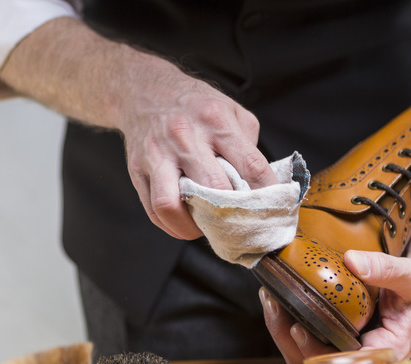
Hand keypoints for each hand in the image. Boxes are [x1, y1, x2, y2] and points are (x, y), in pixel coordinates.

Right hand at [118, 76, 277, 239]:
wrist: (144, 89)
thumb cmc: (192, 104)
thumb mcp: (230, 109)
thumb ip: (247, 144)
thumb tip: (260, 185)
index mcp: (216, 119)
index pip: (250, 166)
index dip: (266, 195)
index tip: (272, 210)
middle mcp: (185, 136)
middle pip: (214, 188)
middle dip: (230, 214)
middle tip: (239, 224)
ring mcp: (158, 154)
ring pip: (172, 204)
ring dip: (193, 226)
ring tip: (205, 228)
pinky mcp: (138, 169)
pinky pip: (154, 209)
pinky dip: (172, 225)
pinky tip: (185, 224)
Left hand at [260, 250, 410, 363]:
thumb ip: (386, 269)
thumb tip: (353, 260)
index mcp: (385, 354)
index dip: (318, 353)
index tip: (299, 328)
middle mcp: (362, 361)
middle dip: (289, 338)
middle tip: (274, 305)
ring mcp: (345, 354)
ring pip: (305, 357)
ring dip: (283, 332)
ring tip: (270, 300)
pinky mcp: (334, 344)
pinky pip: (306, 344)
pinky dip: (288, 325)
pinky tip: (277, 302)